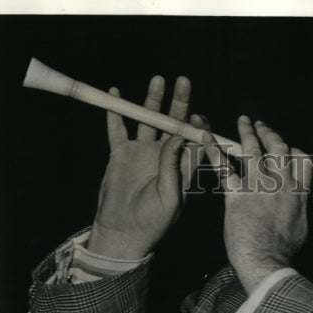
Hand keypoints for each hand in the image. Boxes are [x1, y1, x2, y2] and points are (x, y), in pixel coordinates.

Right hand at [88, 75, 205, 258]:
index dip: (197, 126)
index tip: (197, 116)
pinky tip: (115, 93)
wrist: (122, 233)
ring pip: (148, 121)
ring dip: (153, 101)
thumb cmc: (153, 223)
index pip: (193, 141)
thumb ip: (173, 167)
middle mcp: (164, 157)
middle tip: (183, 82)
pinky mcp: (121, 154)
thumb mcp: (169, 197)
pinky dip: (116, 111)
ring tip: (158, 80)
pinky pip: (118, 128)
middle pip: (173, 124)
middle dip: (179, 103)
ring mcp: (142, 154)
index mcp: (181, 169)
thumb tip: (179, 136)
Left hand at [203, 117, 312, 292]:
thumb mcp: (300, 227)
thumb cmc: (282, 253)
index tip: (285, 148)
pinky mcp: (236, 194)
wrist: (267, 263)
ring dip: (247, 131)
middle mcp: (280, 184)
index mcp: (298, 193)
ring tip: (243, 121)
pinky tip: (206, 137)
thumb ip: (298, 208)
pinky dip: (213, 149)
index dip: (292, 149)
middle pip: (278, 147)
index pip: (301, 159)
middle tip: (261, 126)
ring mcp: (258, 187)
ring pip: (253, 149)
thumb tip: (298, 203)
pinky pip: (223, 166)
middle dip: (269, 133)